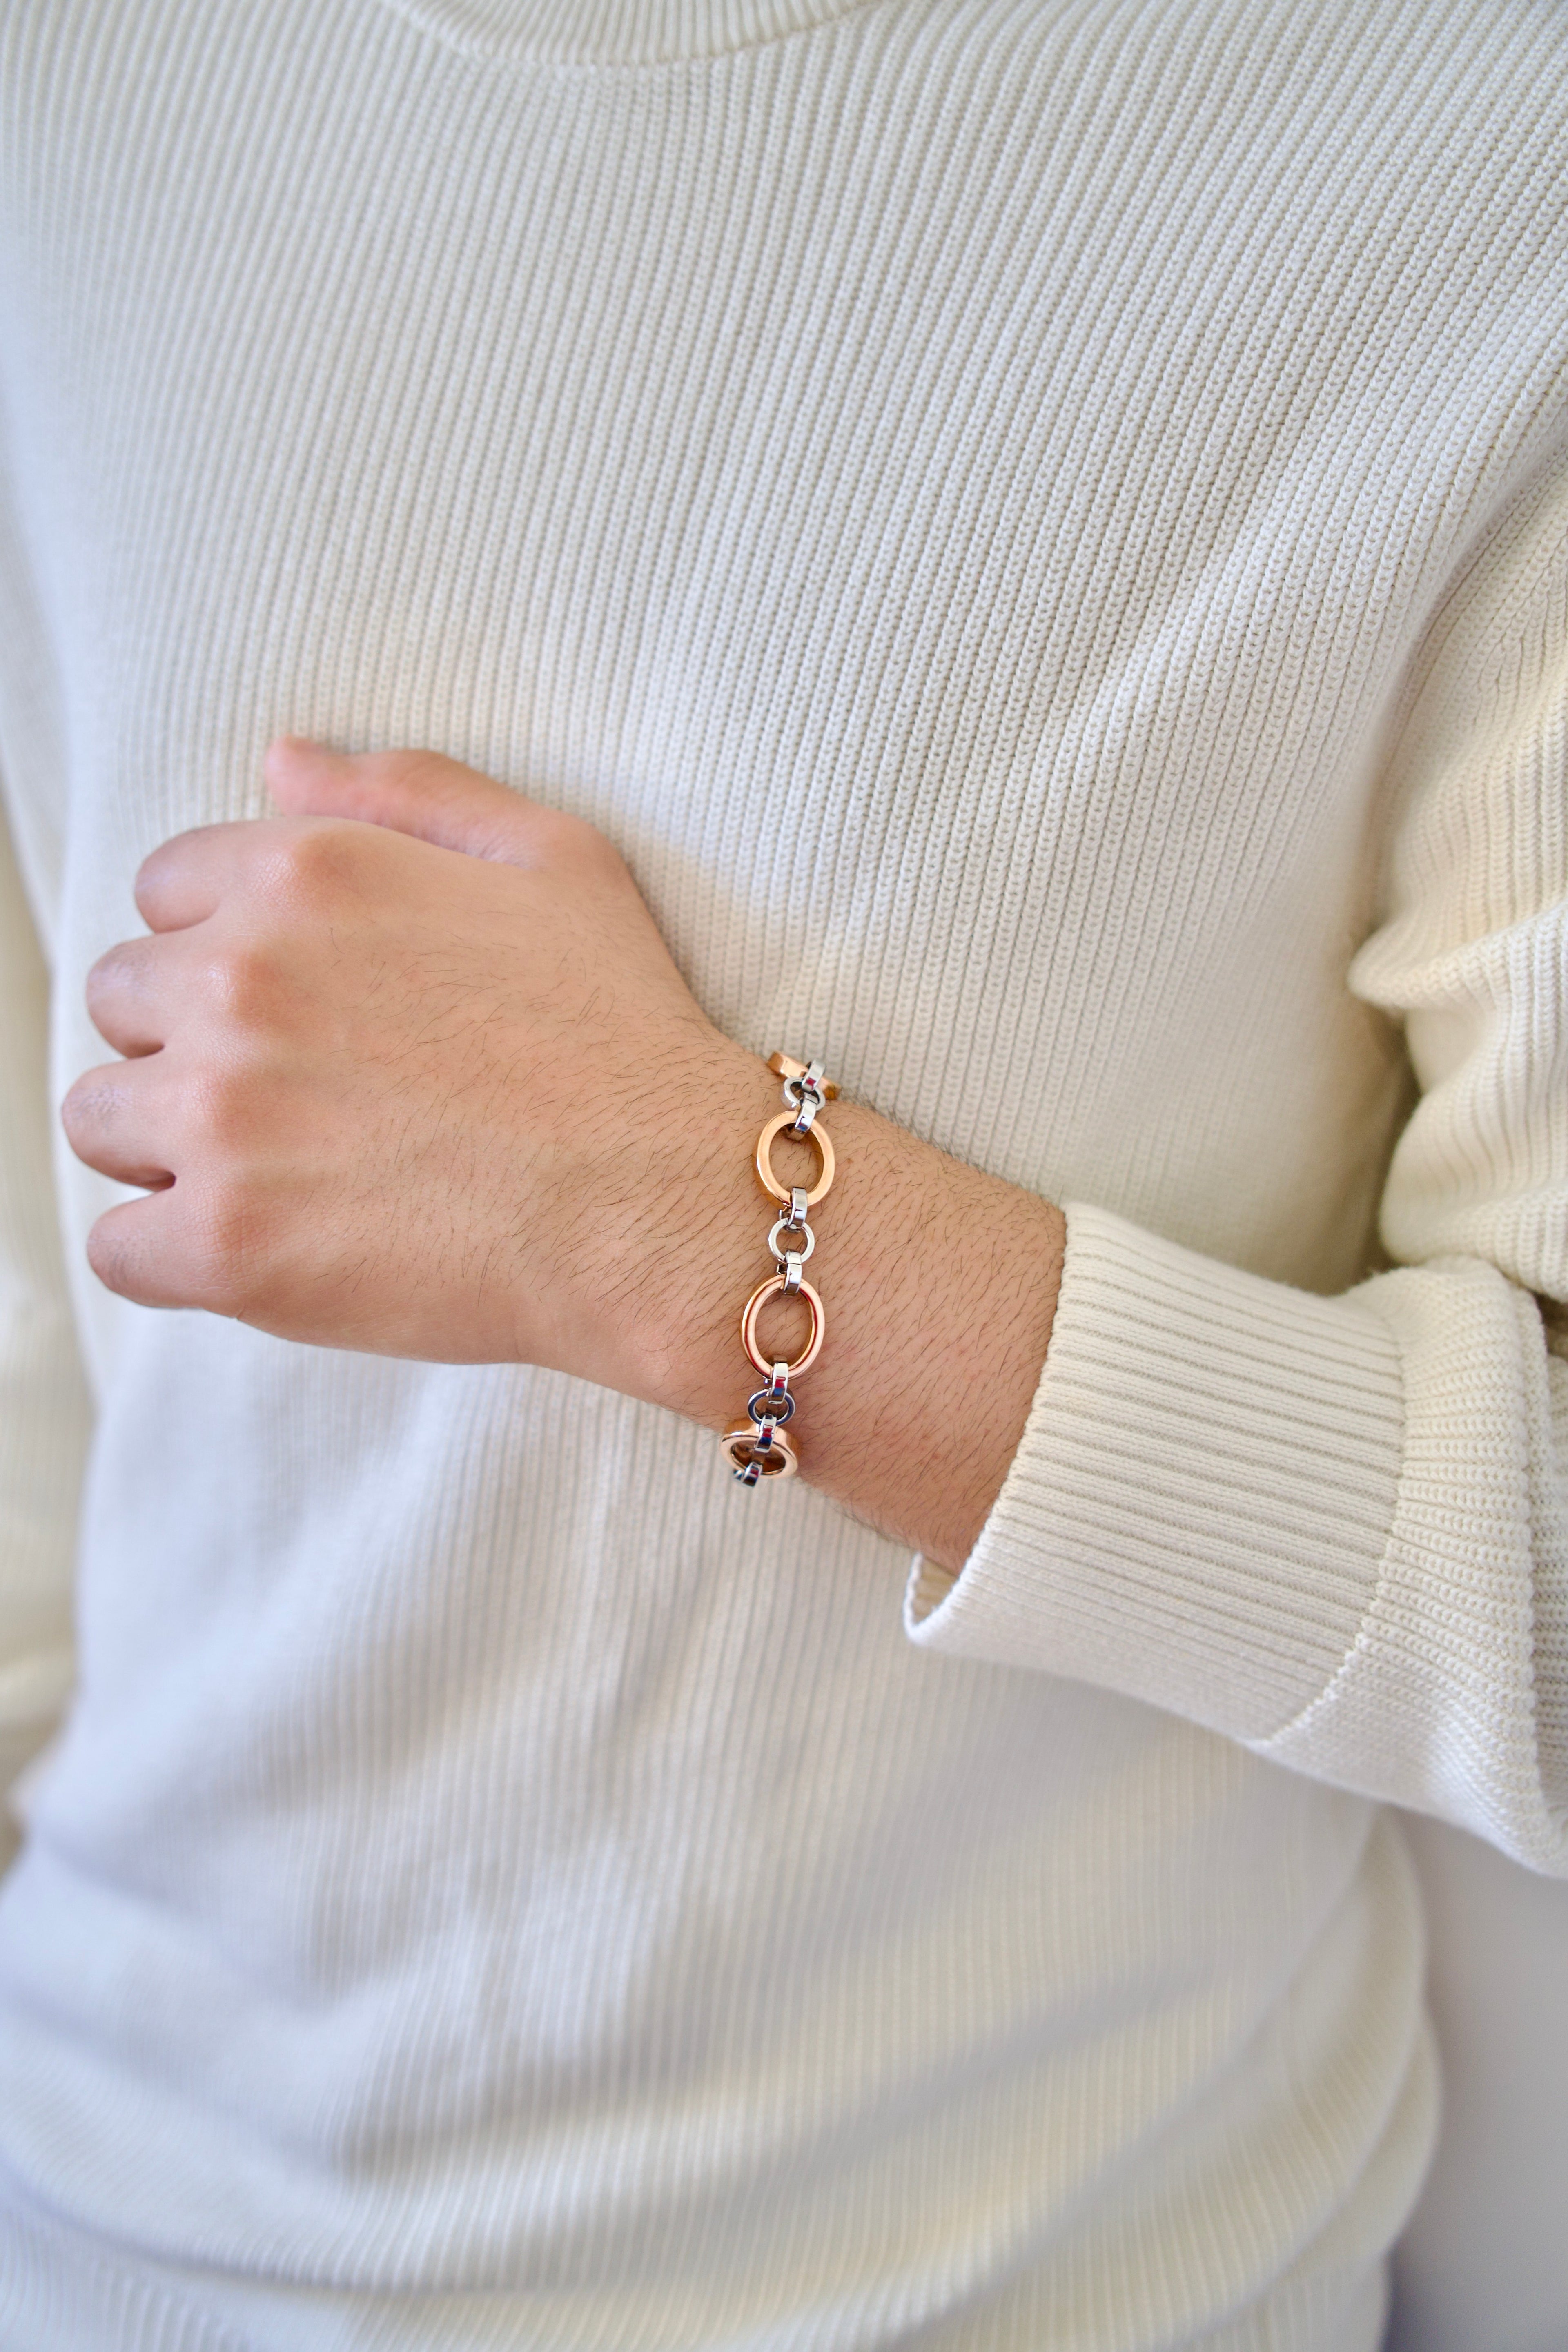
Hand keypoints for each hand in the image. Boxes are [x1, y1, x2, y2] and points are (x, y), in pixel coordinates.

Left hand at [65, 737, 1062, 1566]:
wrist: (664, 1201)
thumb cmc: (624, 1031)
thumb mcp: (551, 857)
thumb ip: (405, 791)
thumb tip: (279, 762)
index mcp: (303, 875)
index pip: (163, 890)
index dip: (222, 947)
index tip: (295, 1006)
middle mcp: (238, 978)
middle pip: (121, 1001)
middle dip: (188, 1040)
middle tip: (295, 1096)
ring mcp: (221, 1113)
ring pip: (97, 1117)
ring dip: (165, 1143)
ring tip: (272, 1173)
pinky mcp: (225, 1242)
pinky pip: (116, 1246)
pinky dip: (168, 1253)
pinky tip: (257, 1248)